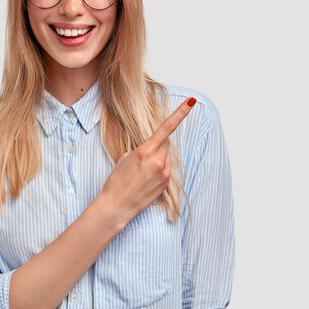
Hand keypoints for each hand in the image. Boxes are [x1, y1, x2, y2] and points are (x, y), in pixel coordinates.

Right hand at [98, 97, 196, 230]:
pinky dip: (159, 170)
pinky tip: (147, 179)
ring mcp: (164, 173)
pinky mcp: (166, 183)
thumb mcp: (125, 157)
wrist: (117, 206)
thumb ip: (143, 148)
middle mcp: (158, 161)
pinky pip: (166, 169)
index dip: (180, 113)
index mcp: (146, 151)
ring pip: (166, 157)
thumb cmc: (117, 181)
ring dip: (158, 158)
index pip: (167, 128)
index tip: (191, 102)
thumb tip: (155, 146)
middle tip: (144, 155)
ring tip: (143, 171)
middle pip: (166, 143)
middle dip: (159, 144)